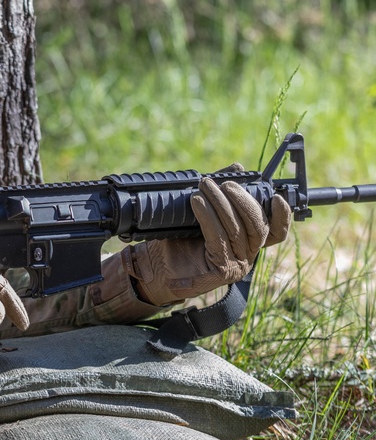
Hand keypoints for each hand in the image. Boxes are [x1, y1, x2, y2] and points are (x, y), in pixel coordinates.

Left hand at [124, 177, 291, 305]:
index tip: (276, 196)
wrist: (157, 267)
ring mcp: (235, 265)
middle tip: (223, 183)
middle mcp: (247, 255)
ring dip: (220, 204)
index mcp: (248, 242)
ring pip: (236, 230)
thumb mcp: (205, 211)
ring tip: (204, 187)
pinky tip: (197, 202)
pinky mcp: (219, 272)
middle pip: (257, 227)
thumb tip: (237, 167)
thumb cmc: (181, 238)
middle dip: (242, 200)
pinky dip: (207, 217)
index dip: (282, 215)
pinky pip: (217, 239)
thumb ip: (222, 191)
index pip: (276, 231)